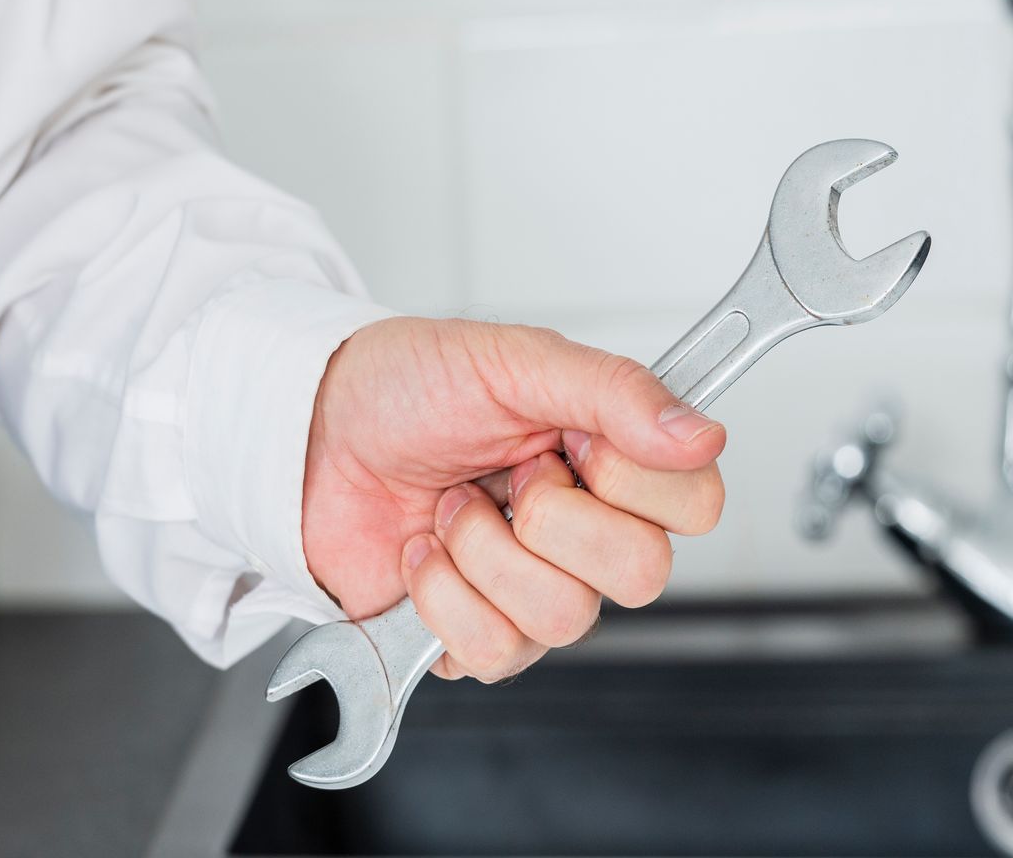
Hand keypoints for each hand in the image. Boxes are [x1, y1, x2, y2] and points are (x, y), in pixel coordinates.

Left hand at [301, 318, 725, 680]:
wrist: (310, 435)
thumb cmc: (410, 387)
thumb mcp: (514, 360)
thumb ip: (615, 390)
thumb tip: (702, 433)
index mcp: (619, 460)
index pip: (698, 504)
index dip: (636, 481)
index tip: (574, 440)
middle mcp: (593, 532)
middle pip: (644, 575)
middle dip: (553, 520)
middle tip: (508, 476)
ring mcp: (540, 591)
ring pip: (566, 619)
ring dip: (485, 554)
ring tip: (452, 508)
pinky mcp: (482, 637)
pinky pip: (495, 653)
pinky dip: (443, 598)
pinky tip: (425, 556)